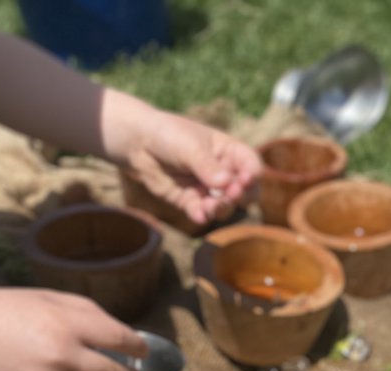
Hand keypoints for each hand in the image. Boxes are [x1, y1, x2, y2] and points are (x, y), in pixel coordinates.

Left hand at [111, 105, 261, 225]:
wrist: (137, 143)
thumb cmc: (168, 135)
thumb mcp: (190, 147)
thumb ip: (207, 167)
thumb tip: (226, 184)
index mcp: (228, 151)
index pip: (250, 165)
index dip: (252, 175)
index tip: (245, 180)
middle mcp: (221, 171)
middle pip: (243, 191)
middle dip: (240, 196)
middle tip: (231, 195)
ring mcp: (206, 188)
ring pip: (224, 205)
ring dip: (221, 208)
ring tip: (211, 206)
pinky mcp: (189, 200)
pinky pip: (200, 211)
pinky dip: (201, 214)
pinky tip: (199, 215)